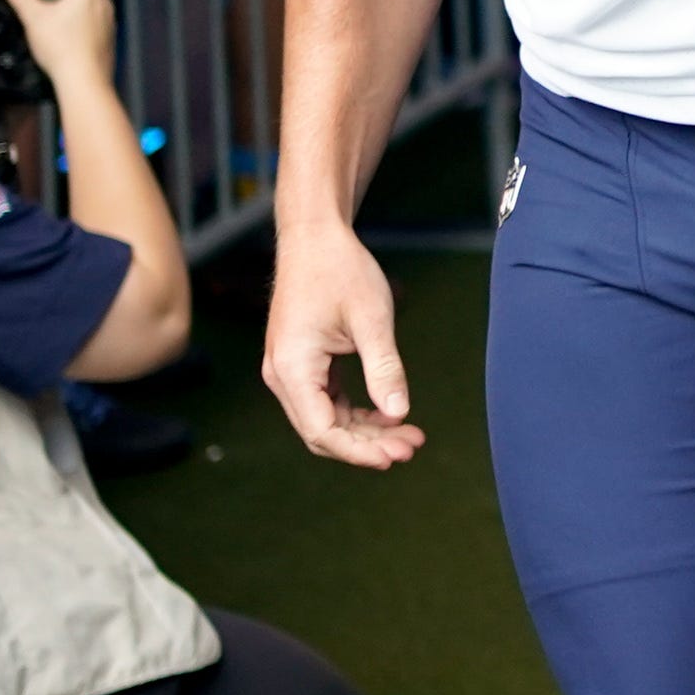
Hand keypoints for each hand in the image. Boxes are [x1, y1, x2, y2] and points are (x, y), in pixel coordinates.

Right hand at [261, 215, 424, 469]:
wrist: (315, 237)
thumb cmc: (340, 270)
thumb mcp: (372, 320)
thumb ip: (384, 369)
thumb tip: (399, 414)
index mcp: (293, 368)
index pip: (322, 430)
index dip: (358, 451)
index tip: (395, 457)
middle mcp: (283, 375)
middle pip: (322, 431)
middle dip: (367, 445)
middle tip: (412, 448)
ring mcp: (289, 371)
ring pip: (326, 419)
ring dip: (365, 431)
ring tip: (409, 436)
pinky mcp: (302, 364)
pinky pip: (327, 401)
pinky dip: (356, 412)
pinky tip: (389, 415)